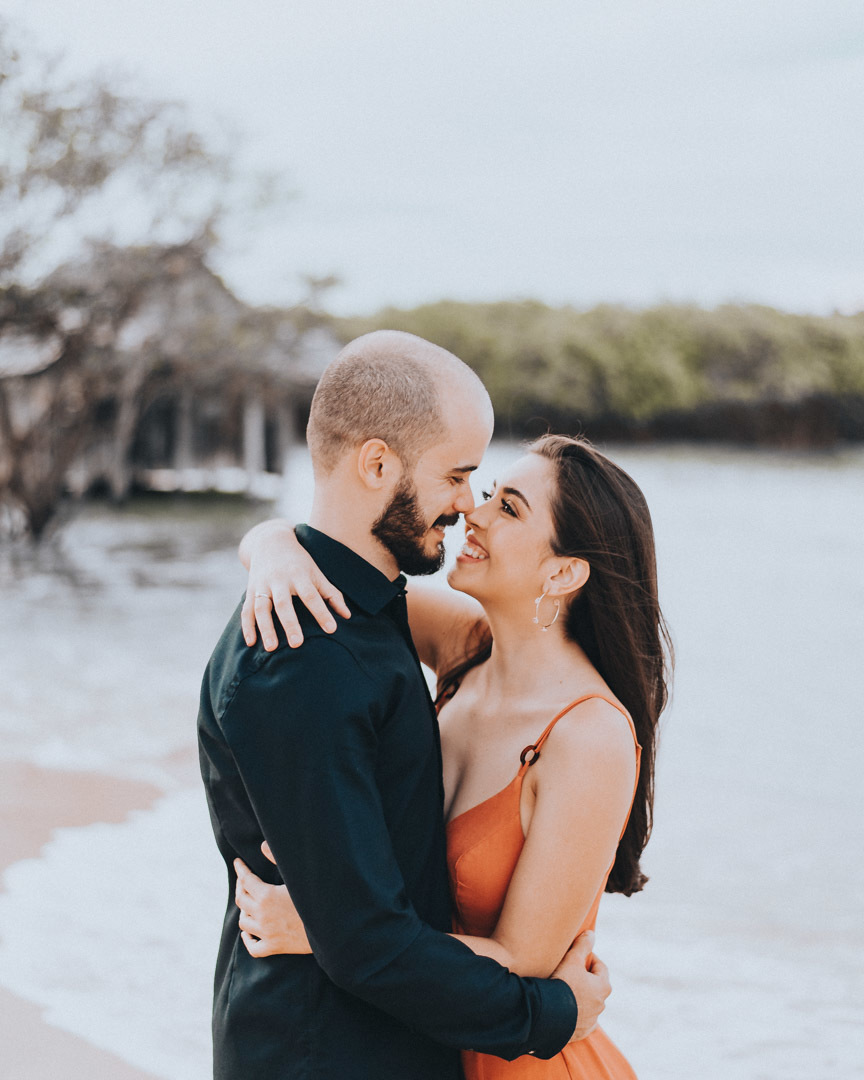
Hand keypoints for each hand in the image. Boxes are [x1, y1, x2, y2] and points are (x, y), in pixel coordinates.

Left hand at [234, 843, 312, 956]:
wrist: (331, 926)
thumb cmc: (315, 897)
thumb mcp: (297, 875)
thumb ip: (277, 859)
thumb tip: (262, 845)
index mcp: (267, 895)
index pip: (246, 879)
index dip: (241, 869)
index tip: (238, 862)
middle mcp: (262, 915)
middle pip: (240, 900)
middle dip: (240, 887)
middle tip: (243, 880)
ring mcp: (267, 933)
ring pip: (243, 922)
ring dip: (244, 910)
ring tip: (249, 904)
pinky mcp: (274, 947)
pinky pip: (253, 948)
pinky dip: (247, 939)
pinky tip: (248, 932)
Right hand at [239, 520, 350, 650]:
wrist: (270, 540)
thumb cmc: (299, 561)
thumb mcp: (316, 572)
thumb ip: (331, 594)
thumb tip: (347, 616)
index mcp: (299, 575)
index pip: (312, 596)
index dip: (322, 612)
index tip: (332, 629)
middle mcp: (279, 580)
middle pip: (284, 604)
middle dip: (290, 624)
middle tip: (297, 644)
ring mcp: (262, 585)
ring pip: (261, 608)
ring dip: (265, 628)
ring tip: (272, 648)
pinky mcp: (250, 590)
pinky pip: (246, 610)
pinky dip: (247, 627)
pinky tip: (250, 643)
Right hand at [551, 931, 610, 1040]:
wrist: (550, 1014)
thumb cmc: (563, 983)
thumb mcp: (572, 959)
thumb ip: (582, 945)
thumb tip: (591, 934)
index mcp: (603, 986)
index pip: (600, 967)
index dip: (589, 958)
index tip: (577, 955)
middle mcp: (601, 1004)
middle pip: (595, 986)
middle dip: (584, 978)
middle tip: (569, 971)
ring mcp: (592, 1020)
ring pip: (589, 1004)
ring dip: (580, 997)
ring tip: (564, 990)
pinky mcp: (581, 1032)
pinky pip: (581, 1021)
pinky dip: (575, 1014)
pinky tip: (565, 1010)